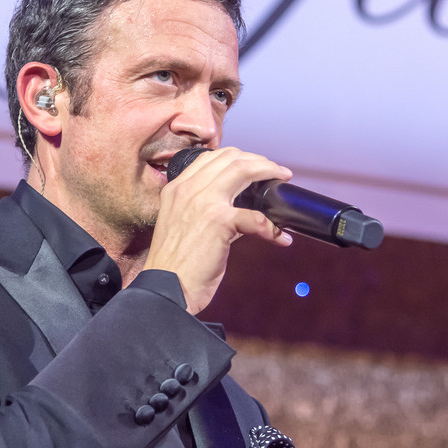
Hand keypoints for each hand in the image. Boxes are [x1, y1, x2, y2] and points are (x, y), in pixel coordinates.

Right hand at [143, 147, 292, 314]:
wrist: (165, 290)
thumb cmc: (174, 266)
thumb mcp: (181, 226)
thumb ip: (205, 212)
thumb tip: (240, 211)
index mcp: (176, 189)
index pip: (211, 158)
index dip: (239, 157)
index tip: (255, 165)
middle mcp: (188, 190)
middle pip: (231, 157)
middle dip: (259, 160)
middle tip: (275, 171)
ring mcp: (203, 203)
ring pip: (243, 170)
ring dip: (269, 173)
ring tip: (282, 181)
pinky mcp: (219, 222)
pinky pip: (255, 216)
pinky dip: (273, 227)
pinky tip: (280, 237)